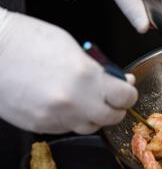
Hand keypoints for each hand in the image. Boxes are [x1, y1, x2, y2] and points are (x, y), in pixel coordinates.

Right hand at [0, 8, 137, 133]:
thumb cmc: (25, 40)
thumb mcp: (72, 46)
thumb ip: (99, 68)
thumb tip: (121, 81)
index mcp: (85, 77)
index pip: (126, 98)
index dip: (129, 94)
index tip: (126, 90)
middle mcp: (74, 102)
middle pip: (112, 118)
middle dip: (115, 107)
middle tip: (110, 97)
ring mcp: (56, 117)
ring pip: (90, 127)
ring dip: (94, 116)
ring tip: (84, 98)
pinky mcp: (41, 126)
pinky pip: (67, 128)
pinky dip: (71, 118)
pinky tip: (63, 103)